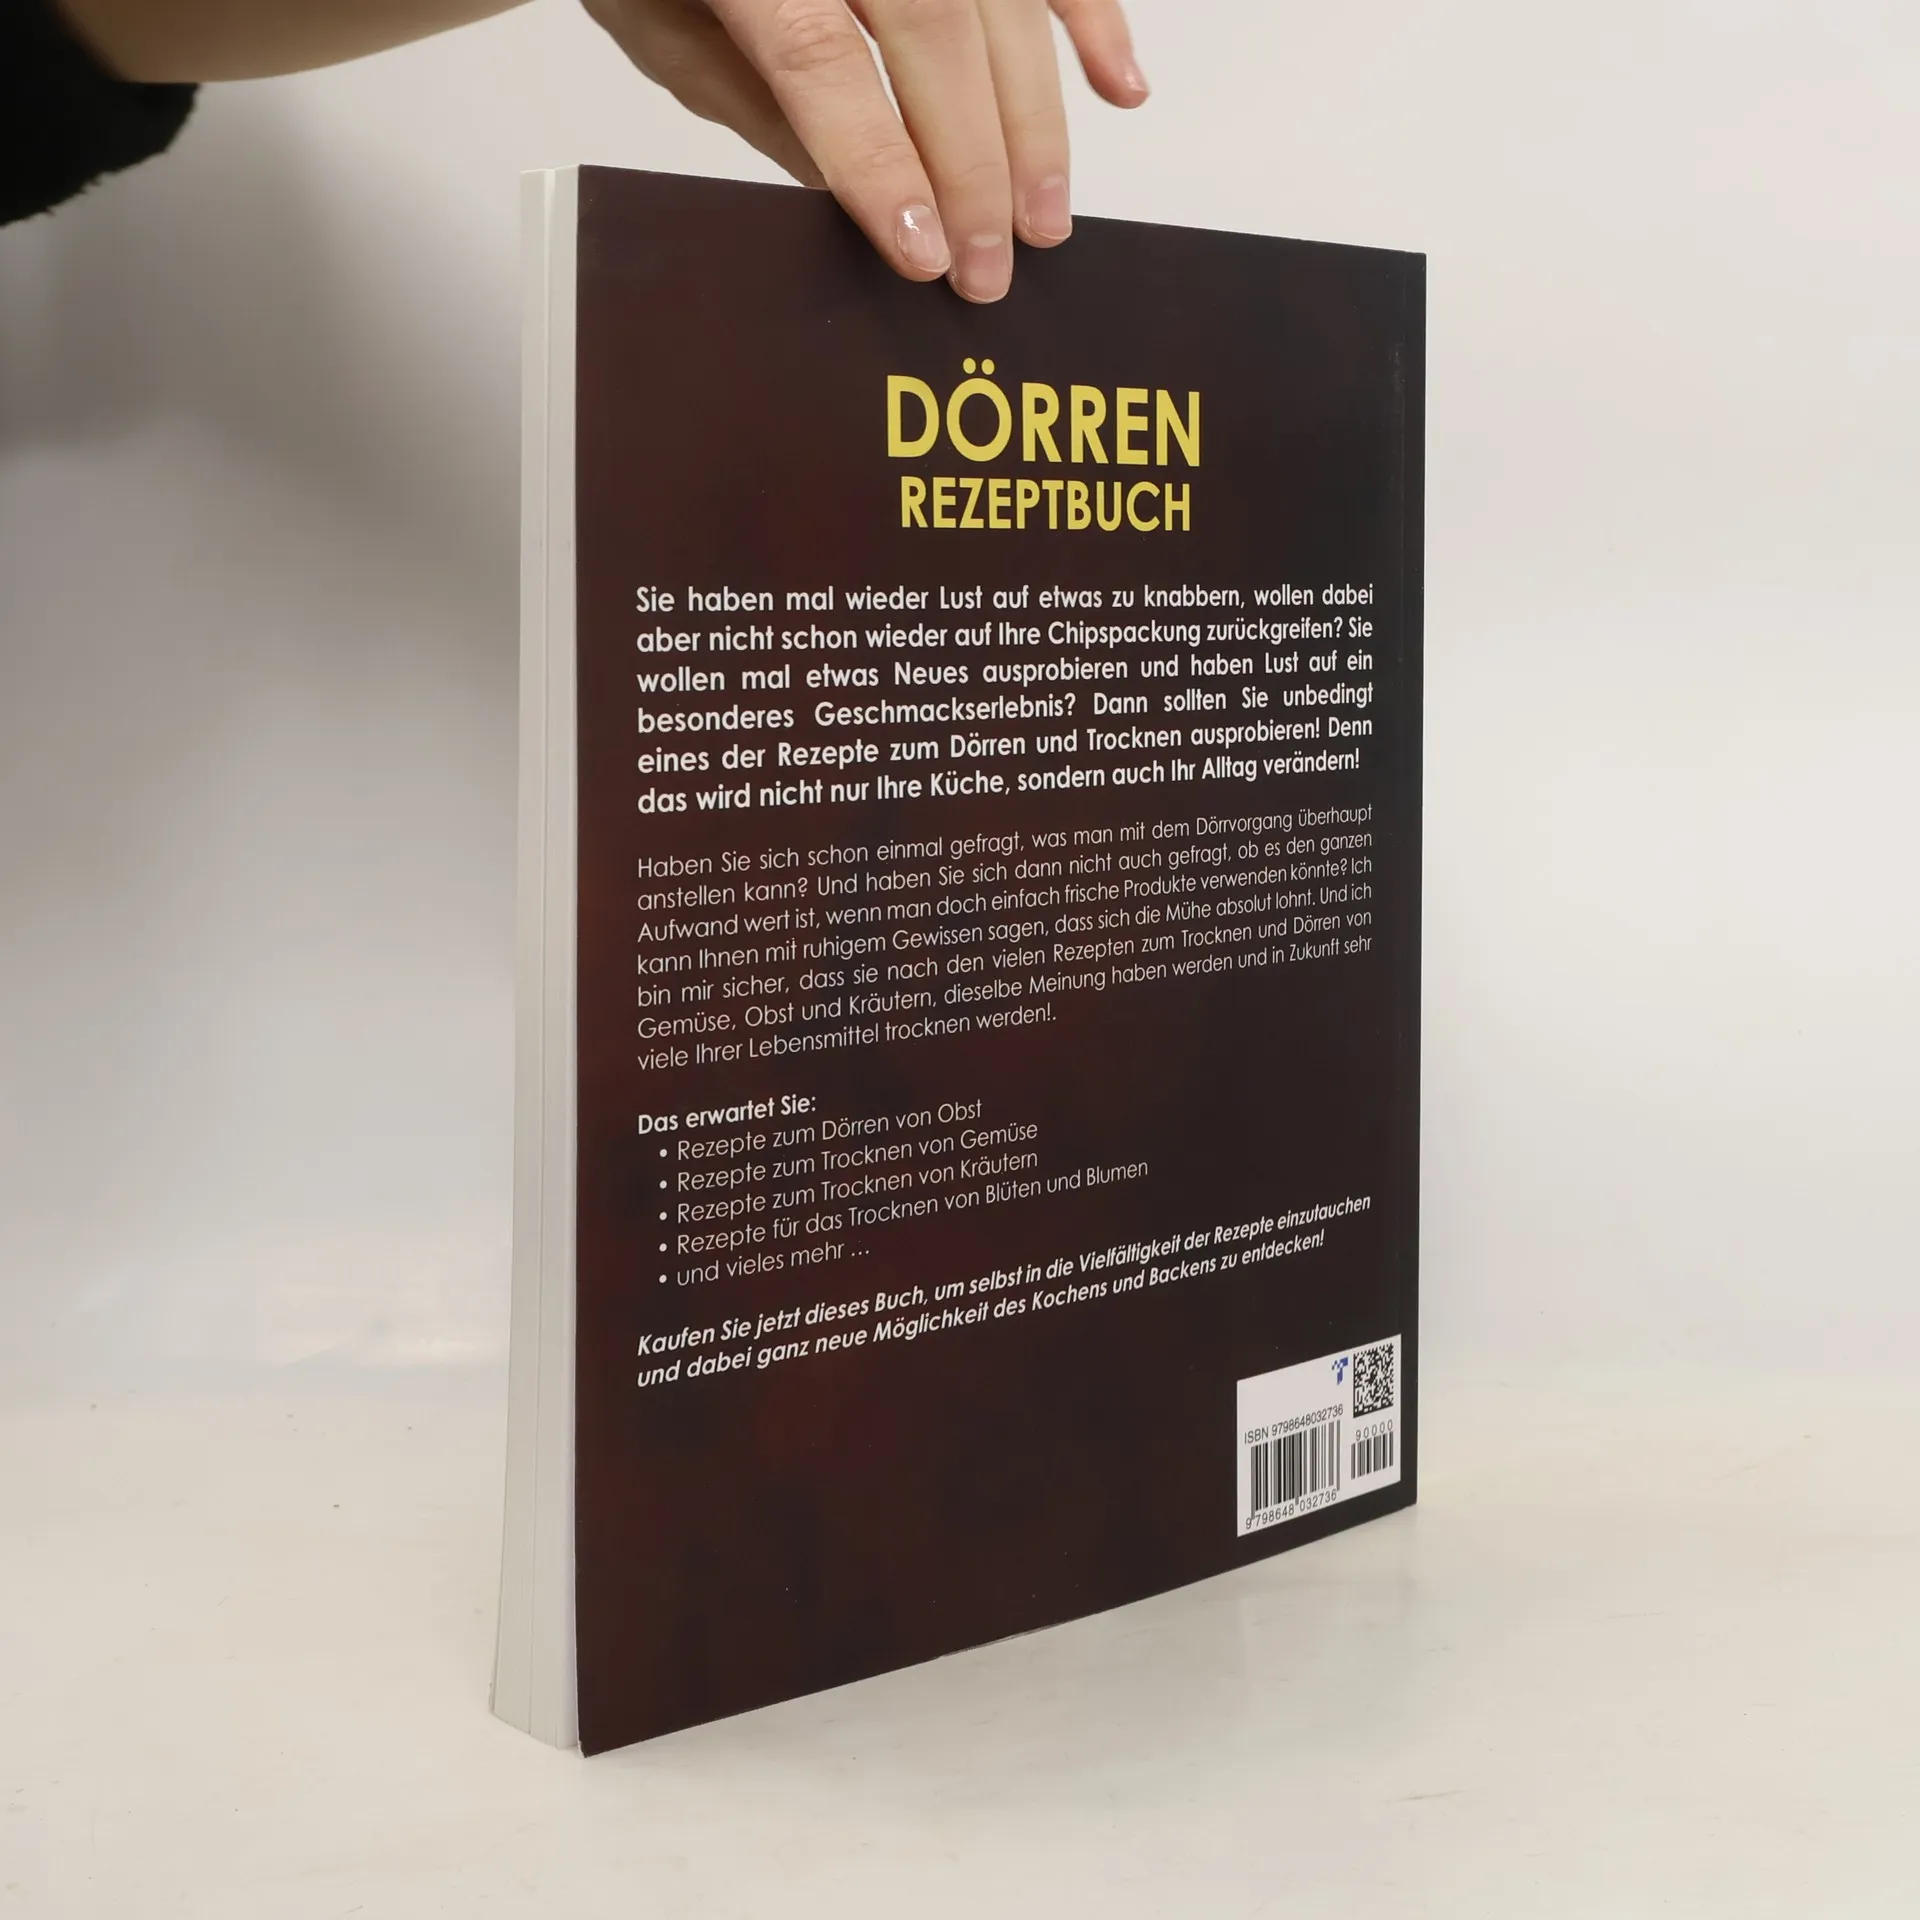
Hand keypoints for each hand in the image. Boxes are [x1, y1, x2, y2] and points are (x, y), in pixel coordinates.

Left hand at [580, 0, 1146, 301]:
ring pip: (998, 3)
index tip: (924, 253)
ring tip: (1043, 220)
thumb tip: (856, 194)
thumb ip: (755, 101)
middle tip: (989, 269)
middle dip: (973, 166)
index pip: (822, 59)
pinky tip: (1117, 87)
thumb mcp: (663, 26)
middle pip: (934, 34)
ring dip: (1035, 120)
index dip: (879, 164)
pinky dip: (1090, 15)